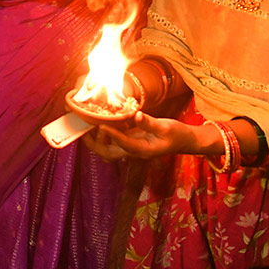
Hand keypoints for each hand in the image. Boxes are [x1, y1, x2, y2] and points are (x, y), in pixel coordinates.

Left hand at [87, 110, 205, 160]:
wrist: (185, 140)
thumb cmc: (177, 134)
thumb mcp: (166, 127)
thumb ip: (150, 123)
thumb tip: (136, 115)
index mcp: (143, 150)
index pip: (124, 144)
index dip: (112, 135)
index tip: (101, 125)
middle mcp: (134, 151)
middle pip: (109, 153)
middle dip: (95, 144)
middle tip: (84, 131)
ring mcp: (131, 146)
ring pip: (108, 147)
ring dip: (96, 138)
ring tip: (85, 123)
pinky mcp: (131, 139)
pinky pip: (113, 138)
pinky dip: (104, 131)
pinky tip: (98, 118)